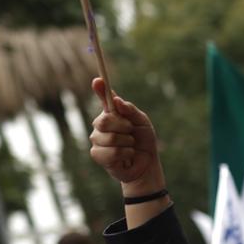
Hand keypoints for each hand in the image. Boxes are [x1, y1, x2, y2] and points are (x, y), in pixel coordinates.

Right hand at [89, 78, 163, 192]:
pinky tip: (127, 155)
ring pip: (109, 138)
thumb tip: (116, 100)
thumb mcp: (142, 123)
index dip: (100, 89)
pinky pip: (112, 152)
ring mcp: (97, 140)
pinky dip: (125, 153)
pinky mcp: (98, 155)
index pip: (104, 98)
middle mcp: (100, 125)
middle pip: (104, 120)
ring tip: (130, 146)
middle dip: (123, 126)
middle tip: (131, 131)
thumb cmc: (143, 141)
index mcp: (111, 114)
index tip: (98, 80)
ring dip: (127, 142)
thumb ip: (131, 111)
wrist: (146, 163)